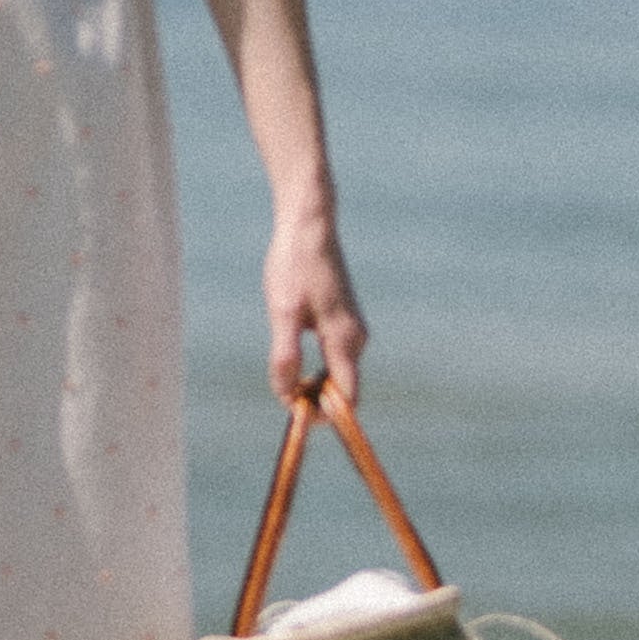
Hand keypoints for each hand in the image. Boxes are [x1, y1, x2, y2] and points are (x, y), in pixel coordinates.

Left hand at [262, 189, 364, 405]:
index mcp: (345, 340)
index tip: (298, 414)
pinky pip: (334, 356)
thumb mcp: (283, 313)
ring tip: (283, 371)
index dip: (326, 415)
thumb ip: (286, 357)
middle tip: (282, 389)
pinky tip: (291, 349)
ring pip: (337, 372)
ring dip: (313, 381)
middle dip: (315, 399)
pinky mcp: (344, 318)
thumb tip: (286, 397)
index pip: (347, 399)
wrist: (309, 224)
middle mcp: (356, 337)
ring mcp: (353, 327)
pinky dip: (316, 364)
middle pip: (342, 388)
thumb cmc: (294, 265)